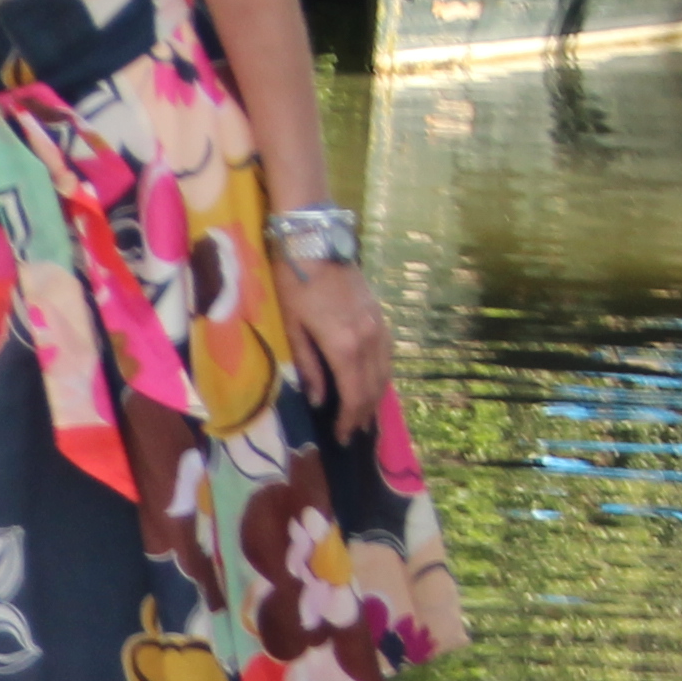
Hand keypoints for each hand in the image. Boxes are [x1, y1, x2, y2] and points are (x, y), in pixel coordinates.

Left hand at [275, 256, 392, 423]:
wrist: (316, 243)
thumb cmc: (295, 284)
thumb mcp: (293, 329)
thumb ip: (309, 367)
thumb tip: (318, 401)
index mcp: (344, 347)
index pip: (354, 396)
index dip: (349, 420)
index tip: (342, 437)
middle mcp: (369, 340)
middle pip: (373, 388)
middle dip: (364, 414)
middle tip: (353, 434)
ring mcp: (379, 327)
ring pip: (385, 373)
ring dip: (376, 398)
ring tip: (365, 417)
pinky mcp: (380, 317)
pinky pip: (387, 355)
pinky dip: (381, 376)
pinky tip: (373, 384)